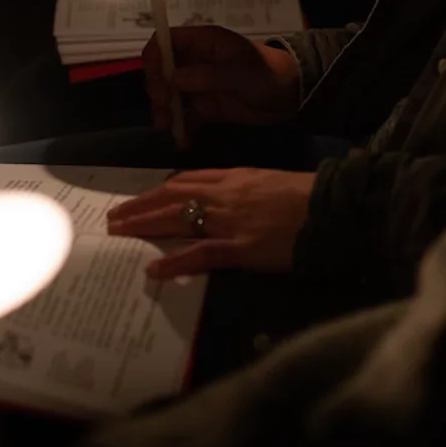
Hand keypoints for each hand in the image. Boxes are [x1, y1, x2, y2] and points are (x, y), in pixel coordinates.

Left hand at [106, 168, 315, 278]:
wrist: (331, 208)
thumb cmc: (307, 196)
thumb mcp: (271, 181)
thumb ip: (244, 188)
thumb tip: (222, 199)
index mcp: (234, 177)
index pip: (186, 180)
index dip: (158, 190)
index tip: (140, 199)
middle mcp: (225, 194)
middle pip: (171, 196)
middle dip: (139, 206)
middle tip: (114, 218)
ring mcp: (230, 220)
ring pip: (176, 219)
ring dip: (144, 226)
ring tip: (119, 234)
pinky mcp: (240, 248)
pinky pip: (199, 254)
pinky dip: (174, 262)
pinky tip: (154, 269)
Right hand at [143, 25, 300, 135]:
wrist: (291, 96)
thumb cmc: (268, 73)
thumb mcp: (240, 72)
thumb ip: (207, 75)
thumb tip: (174, 78)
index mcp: (203, 43)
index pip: (166, 42)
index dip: (155, 57)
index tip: (156, 79)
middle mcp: (195, 62)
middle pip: (162, 71)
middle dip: (157, 88)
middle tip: (163, 105)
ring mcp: (199, 86)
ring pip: (169, 95)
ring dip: (163, 110)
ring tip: (166, 126)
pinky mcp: (206, 108)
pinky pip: (185, 117)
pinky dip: (180, 128)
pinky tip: (180, 141)